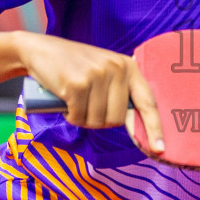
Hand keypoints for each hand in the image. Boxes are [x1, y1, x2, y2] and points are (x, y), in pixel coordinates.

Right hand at [16, 33, 164, 152]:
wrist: (40, 50)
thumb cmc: (74, 66)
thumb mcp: (104, 71)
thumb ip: (120, 91)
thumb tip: (134, 123)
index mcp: (128, 66)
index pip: (147, 102)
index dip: (153, 128)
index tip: (159, 149)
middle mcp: (116, 68)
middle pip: (117, 119)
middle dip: (100, 120)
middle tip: (86, 105)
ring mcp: (97, 75)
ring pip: (97, 120)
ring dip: (83, 118)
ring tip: (75, 100)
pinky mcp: (77, 84)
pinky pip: (78, 117)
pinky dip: (70, 115)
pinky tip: (65, 100)